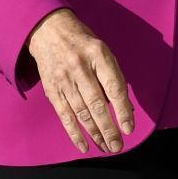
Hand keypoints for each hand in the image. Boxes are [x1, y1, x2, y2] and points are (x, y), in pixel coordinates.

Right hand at [25, 9, 134, 154]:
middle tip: (117, 146)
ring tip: (106, 147)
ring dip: (95, 133)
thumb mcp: (103, 52)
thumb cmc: (82, 44)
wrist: (48, 31)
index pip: (113, 88)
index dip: (122, 110)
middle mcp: (80, 68)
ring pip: (81, 112)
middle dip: (108, 128)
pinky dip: (74, 133)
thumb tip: (126, 109)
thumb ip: (114, 78)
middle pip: (96, 104)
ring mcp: (64, 79)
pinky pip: (64, 115)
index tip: (129, 128)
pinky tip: (84, 146)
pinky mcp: (52, 90)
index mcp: (98, 55)